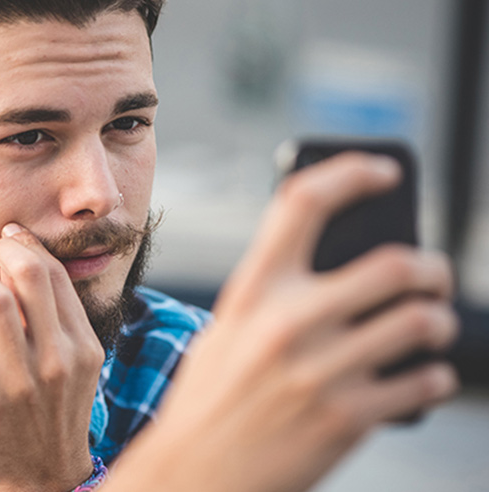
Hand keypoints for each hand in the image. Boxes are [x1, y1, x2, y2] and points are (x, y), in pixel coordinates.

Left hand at [0, 223, 104, 491]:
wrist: (45, 474)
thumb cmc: (56, 408)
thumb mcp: (76, 365)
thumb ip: (58, 319)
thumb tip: (22, 260)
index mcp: (83, 346)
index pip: (56, 274)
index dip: (28, 246)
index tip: (9, 241)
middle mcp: (57, 359)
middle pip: (29, 274)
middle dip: (3, 251)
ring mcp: (21, 380)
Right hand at [103, 152, 458, 491]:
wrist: (193, 474)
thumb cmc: (210, 399)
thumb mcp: (225, 331)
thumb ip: (273, 296)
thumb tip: (344, 263)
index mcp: (251, 292)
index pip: (304, 202)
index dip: (353, 172)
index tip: (385, 173)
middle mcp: (287, 323)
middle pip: (395, 264)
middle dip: (431, 267)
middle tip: (432, 275)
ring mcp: (321, 372)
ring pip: (424, 321)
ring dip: (441, 321)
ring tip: (432, 326)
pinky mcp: (348, 420)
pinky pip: (426, 382)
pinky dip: (435, 377)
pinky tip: (424, 378)